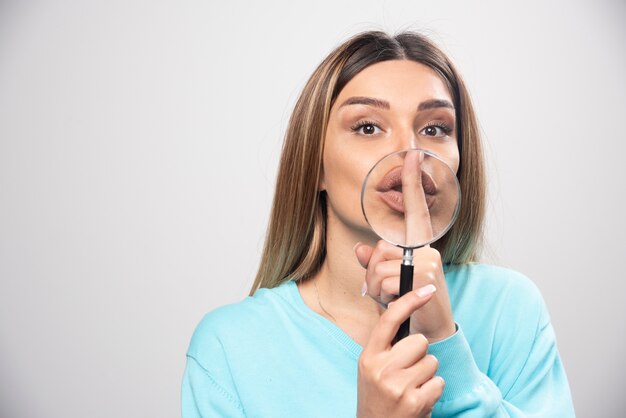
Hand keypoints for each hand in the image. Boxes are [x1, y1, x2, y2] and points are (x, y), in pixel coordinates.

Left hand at [355, 150, 455, 341]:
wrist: (433, 329)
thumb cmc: (412, 303)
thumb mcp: (389, 282)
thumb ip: (374, 263)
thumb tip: (359, 250)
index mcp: (419, 245)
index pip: (414, 209)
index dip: (412, 182)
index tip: (412, 155)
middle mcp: (425, 248)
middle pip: (378, 249)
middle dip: (373, 274)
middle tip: (387, 291)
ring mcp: (426, 259)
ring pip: (378, 265)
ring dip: (377, 289)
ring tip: (394, 299)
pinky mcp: (423, 274)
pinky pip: (385, 280)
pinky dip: (384, 297)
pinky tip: (399, 304)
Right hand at [357, 288, 444, 417]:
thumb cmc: (377, 395)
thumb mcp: (371, 367)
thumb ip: (385, 344)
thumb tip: (400, 309)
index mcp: (369, 356)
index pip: (389, 320)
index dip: (409, 301)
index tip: (427, 290)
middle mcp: (381, 369)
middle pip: (419, 341)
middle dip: (420, 354)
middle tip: (408, 370)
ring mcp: (397, 386)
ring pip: (432, 362)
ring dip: (427, 374)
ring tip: (412, 387)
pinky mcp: (414, 402)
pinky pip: (439, 382)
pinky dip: (433, 390)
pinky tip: (418, 399)